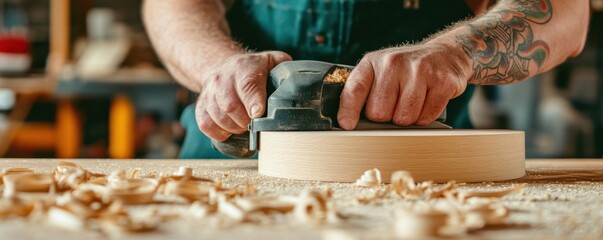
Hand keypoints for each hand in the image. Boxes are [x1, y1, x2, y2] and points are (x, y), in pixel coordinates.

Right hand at [196, 51, 291, 140]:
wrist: (223, 67)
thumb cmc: (252, 70)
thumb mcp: (270, 61)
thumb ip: (284, 67)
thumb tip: (296, 81)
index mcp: (244, 67)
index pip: (248, 85)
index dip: (253, 101)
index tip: (258, 114)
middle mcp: (223, 79)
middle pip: (231, 106)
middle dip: (246, 121)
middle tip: (256, 125)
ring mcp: (209, 93)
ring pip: (219, 118)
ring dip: (234, 128)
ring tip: (244, 126)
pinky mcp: (201, 106)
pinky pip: (206, 125)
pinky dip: (220, 133)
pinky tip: (230, 130)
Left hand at [337, 44, 468, 128]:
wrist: (445, 55)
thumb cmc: (407, 70)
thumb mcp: (380, 73)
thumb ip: (363, 94)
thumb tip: (349, 124)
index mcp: (373, 62)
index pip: (355, 89)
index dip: (348, 110)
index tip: (346, 125)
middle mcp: (394, 62)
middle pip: (379, 113)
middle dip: (387, 117)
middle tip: (396, 103)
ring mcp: (420, 70)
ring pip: (404, 118)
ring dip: (407, 119)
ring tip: (412, 102)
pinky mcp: (442, 82)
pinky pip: (426, 118)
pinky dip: (425, 118)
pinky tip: (426, 102)